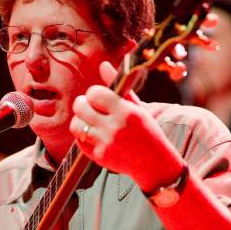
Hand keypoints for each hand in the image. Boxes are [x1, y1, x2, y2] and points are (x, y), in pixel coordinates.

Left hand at [70, 61, 183, 191]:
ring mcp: (105, 144)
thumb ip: (118, 87)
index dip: (93, 94)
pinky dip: (83, 137)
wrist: (154, 164)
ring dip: (79, 121)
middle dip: (82, 104)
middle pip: (80, 107)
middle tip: (89, 107)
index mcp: (126, 111)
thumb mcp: (137, 108)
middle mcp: (115, 127)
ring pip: (76, 125)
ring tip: (89, 121)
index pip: (94, 93)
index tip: (99, 98)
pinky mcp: (99, 157)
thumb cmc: (147, 132)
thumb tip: (103, 65)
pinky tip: (93, 135)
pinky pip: (79, 142)